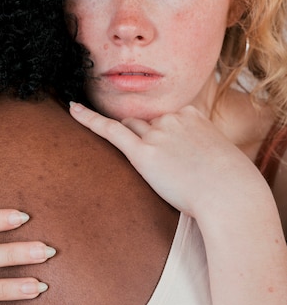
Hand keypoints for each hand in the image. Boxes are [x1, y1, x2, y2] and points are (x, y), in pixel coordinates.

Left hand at [69, 102, 263, 216]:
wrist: (231, 195)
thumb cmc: (229, 183)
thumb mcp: (219, 156)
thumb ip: (200, 149)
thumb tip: (191, 162)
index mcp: (192, 114)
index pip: (165, 118)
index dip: (163, 136)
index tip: (170, 150)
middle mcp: (172, 118)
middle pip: (144, 122)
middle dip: (145, 139)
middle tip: (162, 165)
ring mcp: (157, 134)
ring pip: (131, 129)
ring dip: (132, 142)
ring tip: (148, 162)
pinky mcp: (144, 153)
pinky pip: (111, 130)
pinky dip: (89, 119)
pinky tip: (73, 110)